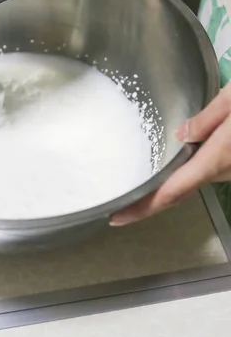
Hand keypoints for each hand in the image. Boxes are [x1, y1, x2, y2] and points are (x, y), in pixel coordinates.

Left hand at [111, 82, 230, 226]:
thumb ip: (207, 119)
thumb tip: (179, 137)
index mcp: (218, 157)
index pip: (173, 189)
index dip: (144, 207)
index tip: (118, 217)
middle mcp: (227, 171)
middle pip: (182, 190)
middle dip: (153, 199)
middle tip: (122, 203)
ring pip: (197, 180)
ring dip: (170, 185)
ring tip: (140, 187)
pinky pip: (210, 172)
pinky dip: (188, 174)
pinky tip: (173, 166)